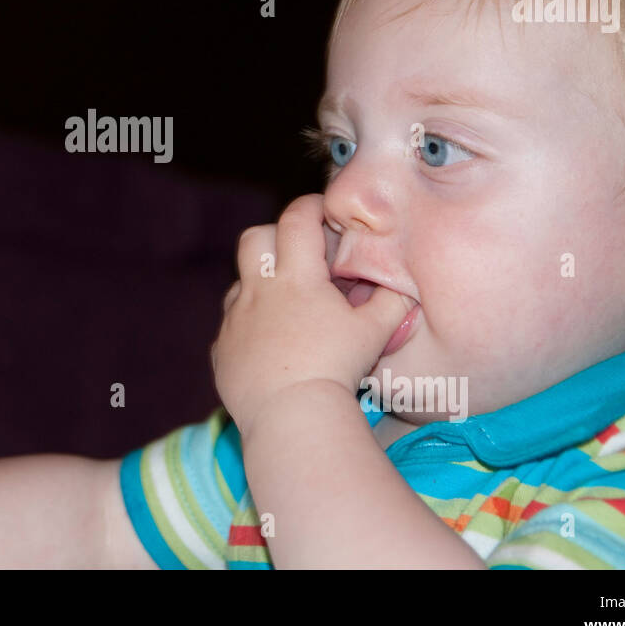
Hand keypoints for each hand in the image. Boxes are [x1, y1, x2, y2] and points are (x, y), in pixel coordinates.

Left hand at [210, 194, 413, 438]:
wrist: (292, 417)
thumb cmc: (336, 369)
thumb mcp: (375, 332)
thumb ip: (392, 302)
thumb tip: (402, 286)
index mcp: (296, 277)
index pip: (296, 220)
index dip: (309, 208)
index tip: (321, 212)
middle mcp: (258, 291)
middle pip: (254, 238)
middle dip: (275, 236)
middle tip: (299, 254)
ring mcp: (235, 320)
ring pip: (239, 284)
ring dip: (260, 285)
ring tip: (286, 307)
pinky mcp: (222, 350)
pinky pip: (231, 327)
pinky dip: (249, 327)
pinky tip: (269, 346)